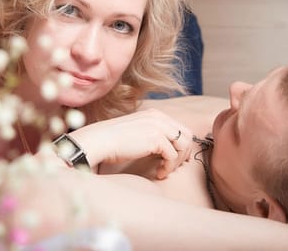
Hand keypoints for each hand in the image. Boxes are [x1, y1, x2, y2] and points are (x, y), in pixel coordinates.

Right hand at [69, 108, 193, 178]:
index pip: (181, 128)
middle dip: (184, 153)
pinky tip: (159, 173)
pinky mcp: (155, 139)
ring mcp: (158, 127)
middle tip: (174, 166)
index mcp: (156, 114)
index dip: (182, 145)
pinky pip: (172, 156)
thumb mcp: (138, 132)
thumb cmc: (114, 141)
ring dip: (177, 162)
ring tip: (165, 171)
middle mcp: (159, 118)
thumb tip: (168, 149)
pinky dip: (168, 167)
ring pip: (183, 146)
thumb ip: (153, 135)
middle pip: (187, 135)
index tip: (175, 159)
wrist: (99, 141)